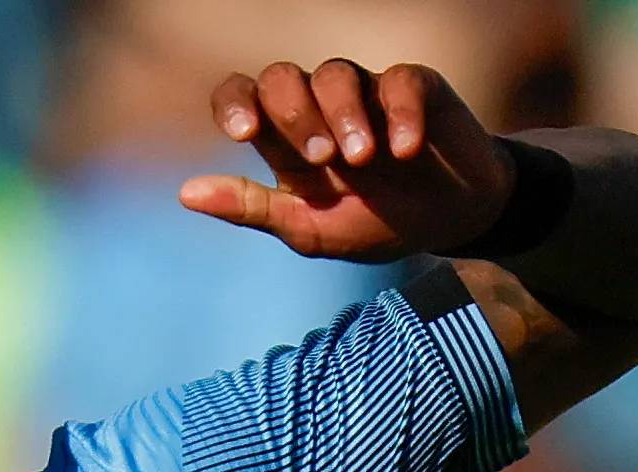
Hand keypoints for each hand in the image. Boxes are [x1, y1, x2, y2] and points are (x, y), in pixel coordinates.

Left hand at [181, 58, 512, 266]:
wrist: (451, 222)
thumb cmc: (375, 224)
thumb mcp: (310, 230)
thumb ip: (253, 209)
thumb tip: (187, 194)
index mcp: (285, 138)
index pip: (242, 97)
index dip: (236, 104)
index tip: (244, 133)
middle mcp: (319, 106)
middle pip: (283, 78)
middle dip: (295, 115)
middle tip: (321, 160)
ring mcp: (367, 93)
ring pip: (336, 74)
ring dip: (344, 115)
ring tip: (362, 159)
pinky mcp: (415, 88)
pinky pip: (400, 82)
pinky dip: (401, 114)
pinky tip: (407, 150)